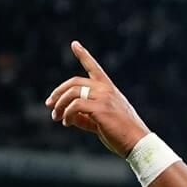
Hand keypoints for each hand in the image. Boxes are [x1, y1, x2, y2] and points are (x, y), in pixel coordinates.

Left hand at [45, 41, 149, 156]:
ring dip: (60, 105)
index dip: (83, 55)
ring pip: (72, 93)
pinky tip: (67, 123)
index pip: (94, 67)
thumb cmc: (121, 134)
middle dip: (58, 92)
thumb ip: (84, 116)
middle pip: (74, 82)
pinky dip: (67, 114)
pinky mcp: (100, 108)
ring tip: (56, 117)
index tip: (74, 44)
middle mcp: (105, 89)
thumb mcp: (100, 121)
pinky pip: (75, 106)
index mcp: (109, 89)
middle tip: (49, 104)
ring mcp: (103, 97)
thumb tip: (67, 116)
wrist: (137, 143)